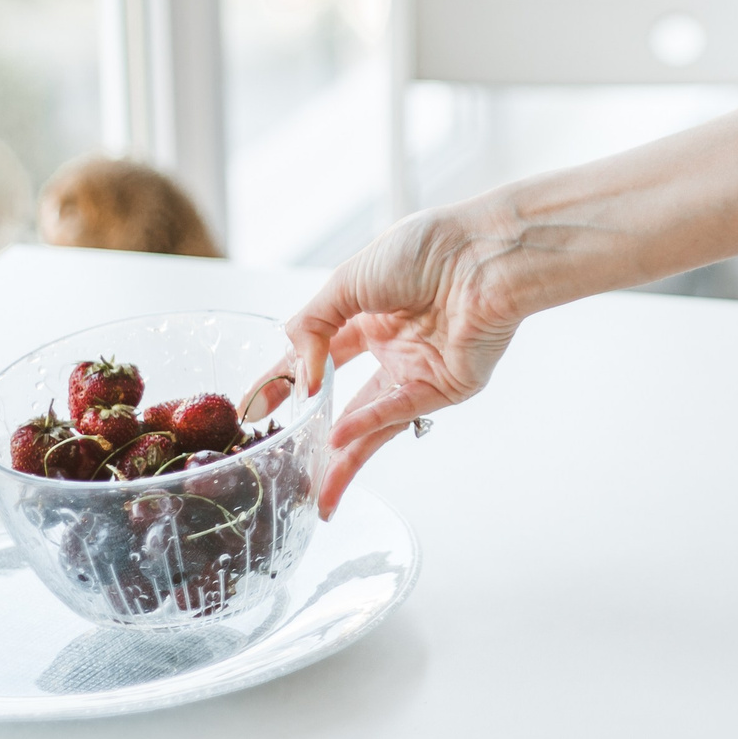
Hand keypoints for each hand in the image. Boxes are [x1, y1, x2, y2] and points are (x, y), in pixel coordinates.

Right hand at [243, 204, 527, 516]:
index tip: (255, 408)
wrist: (482, 255)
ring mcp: (418, 370)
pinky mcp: (445, 387)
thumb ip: (312, 327)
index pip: (317, 355)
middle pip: (343, 400)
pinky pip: (399, 411)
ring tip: (312, 488)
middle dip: (311, 433)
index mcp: (368, 314)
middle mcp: (392, 346)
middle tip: (278, 458)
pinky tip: (339, 440)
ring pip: (372, 422)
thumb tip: (299, 375)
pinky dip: (368, 424)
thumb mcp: (348, 280)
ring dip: (343, 455)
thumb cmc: (425, 250)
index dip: (285, 380)